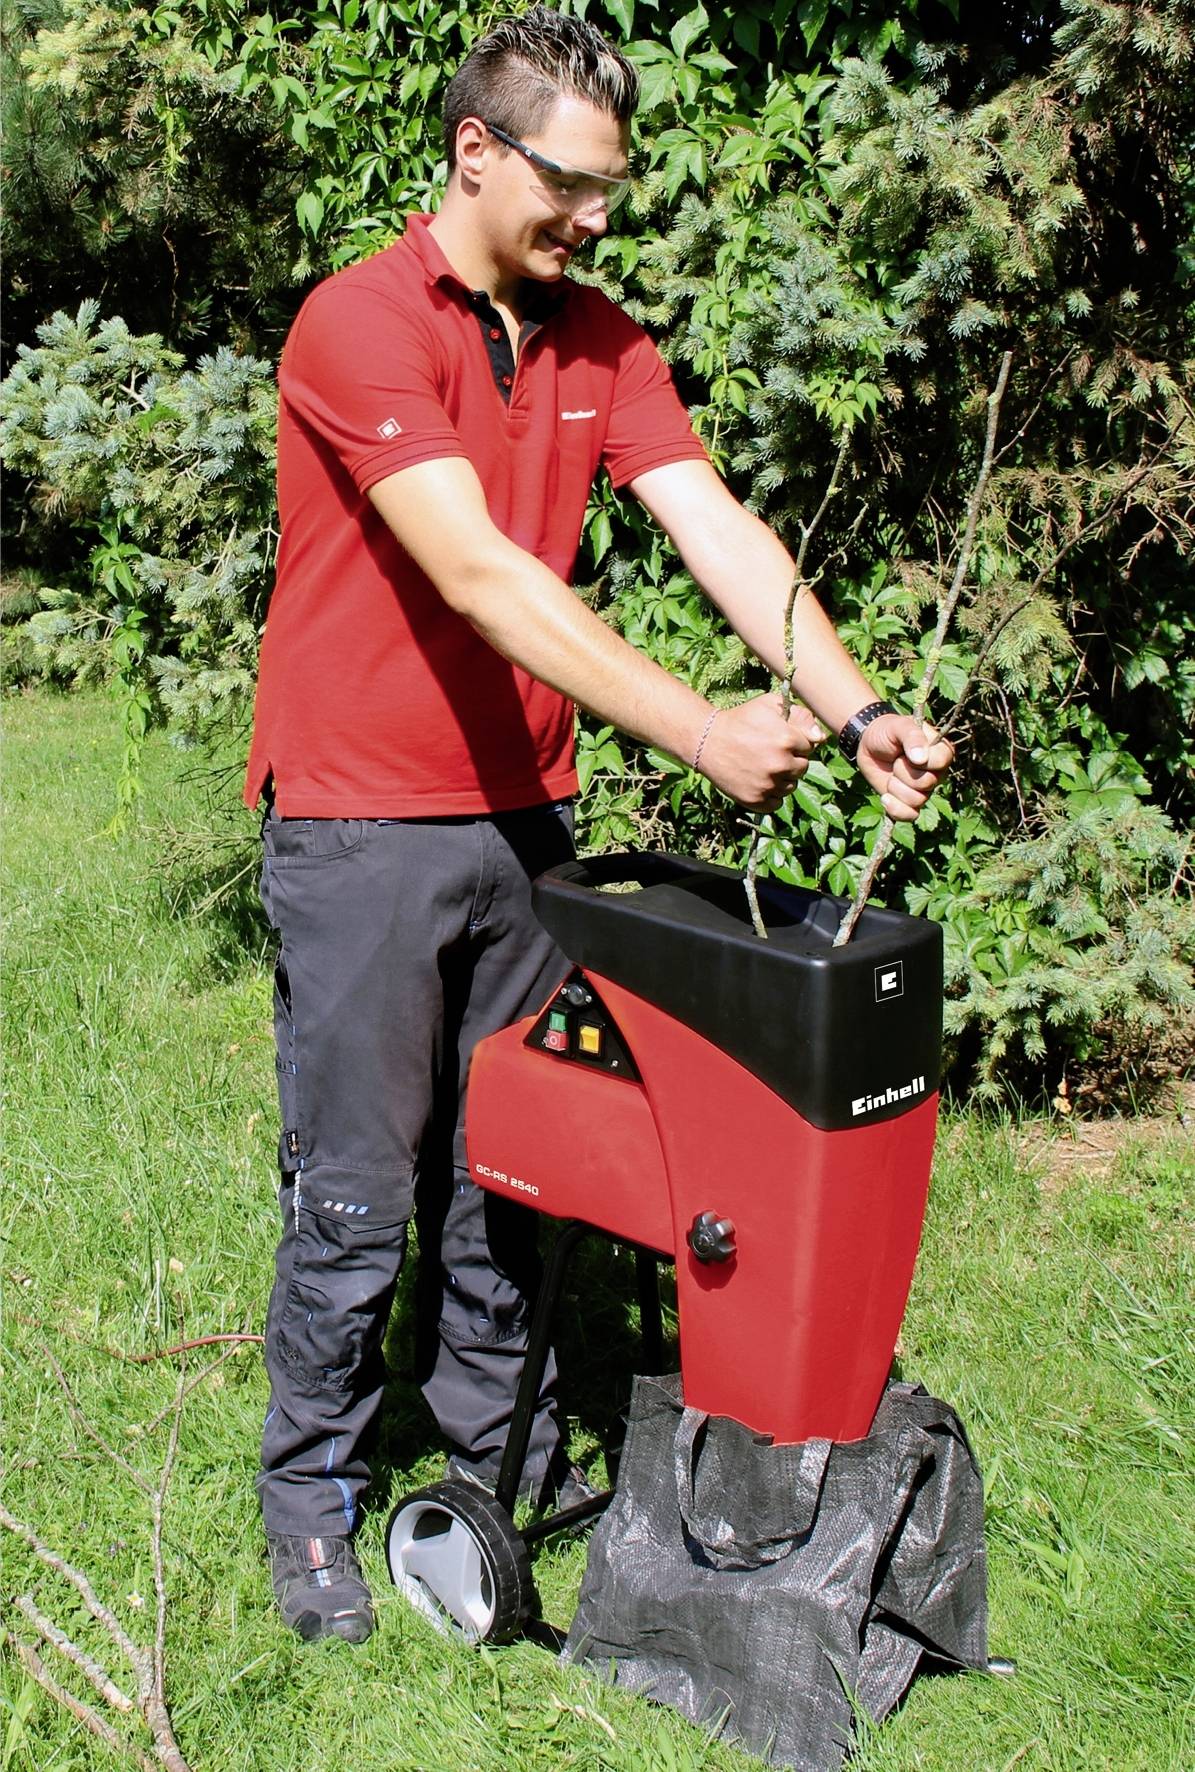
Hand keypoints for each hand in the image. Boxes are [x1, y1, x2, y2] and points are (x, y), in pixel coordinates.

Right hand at [696, 693, 823, 809]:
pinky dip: (771, 795)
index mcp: (787, 739)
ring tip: (764, 766)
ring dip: (782, 778)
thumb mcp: (769, 705)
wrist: (708, 741)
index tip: (780, 739)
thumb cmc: (741, 720)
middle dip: (791, 760)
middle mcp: (780, 764)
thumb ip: (800, 715)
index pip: (809, 746)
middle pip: (803, 768)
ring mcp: (768, 784)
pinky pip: (776, 803)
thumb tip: (820, 737)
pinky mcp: (755, 800)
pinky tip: (760, 781)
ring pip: (791, 786)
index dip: (796, 742)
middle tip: (771, 753)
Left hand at [856, 715, 953, 820]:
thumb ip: (912, 736)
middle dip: (903, 773)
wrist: (868, 744)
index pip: (940, 762)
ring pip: (917, 801)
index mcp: (940, 752)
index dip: (920, 760)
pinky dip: (895, 809)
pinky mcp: (908, 803)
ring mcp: (923, 790)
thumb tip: (921, 759)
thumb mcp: (898, 726)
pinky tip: (885, 797)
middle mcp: (936, 773)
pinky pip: (910, 816)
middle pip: (927, 784)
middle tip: (896, 761)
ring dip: (896, 788)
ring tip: (891, 775)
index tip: (906, 752)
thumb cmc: (887, 731)